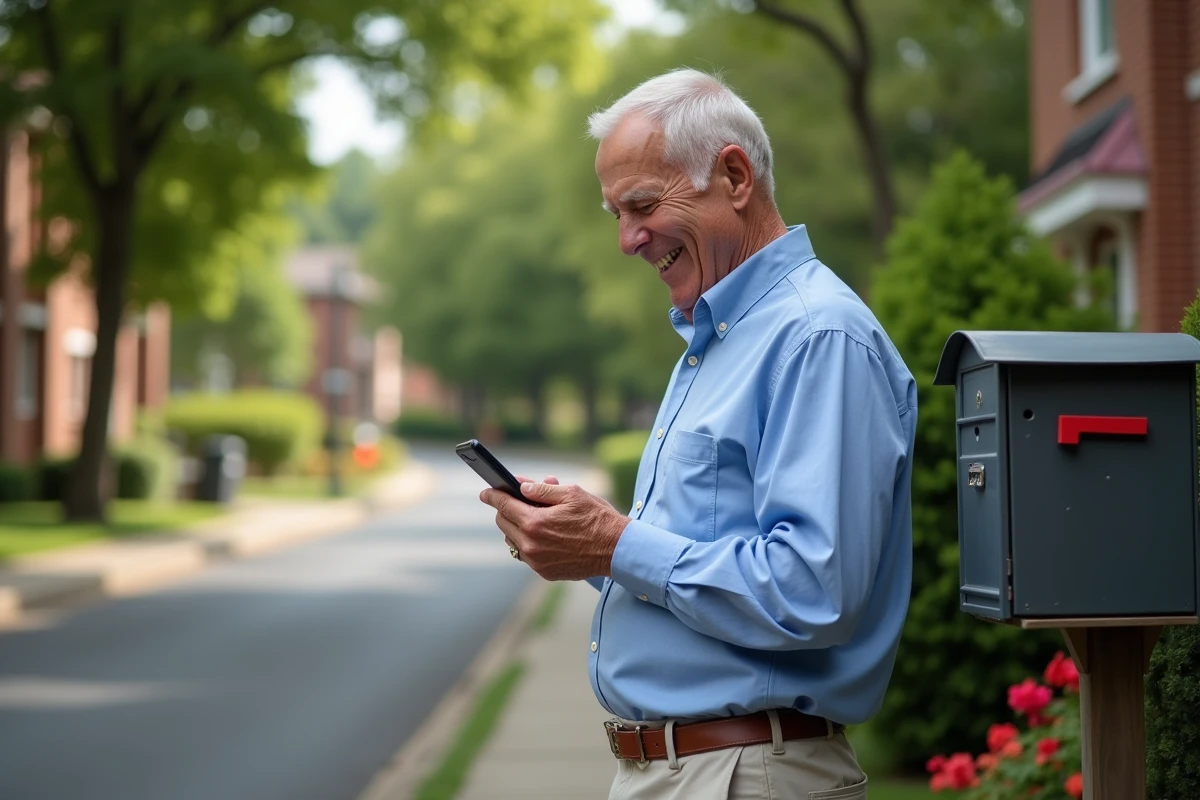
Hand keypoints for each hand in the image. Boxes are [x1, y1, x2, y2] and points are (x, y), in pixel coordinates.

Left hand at [480, 478, 627, 580]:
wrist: (617, 549)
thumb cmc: (597, 518)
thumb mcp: (571, 494)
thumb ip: (542, 491)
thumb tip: (522, 486)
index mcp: (535, 522)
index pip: (503, 505)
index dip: (492, 496)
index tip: (486, 492)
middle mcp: (531, 544)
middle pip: (504, 523)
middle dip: (507, 510)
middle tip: (519, 501)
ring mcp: (537, 561)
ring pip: (513, 540)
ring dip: (518, 527)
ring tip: (536, 517)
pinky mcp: (545, 572)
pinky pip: (526, 554)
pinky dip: (529, 543)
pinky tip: (545, 535)